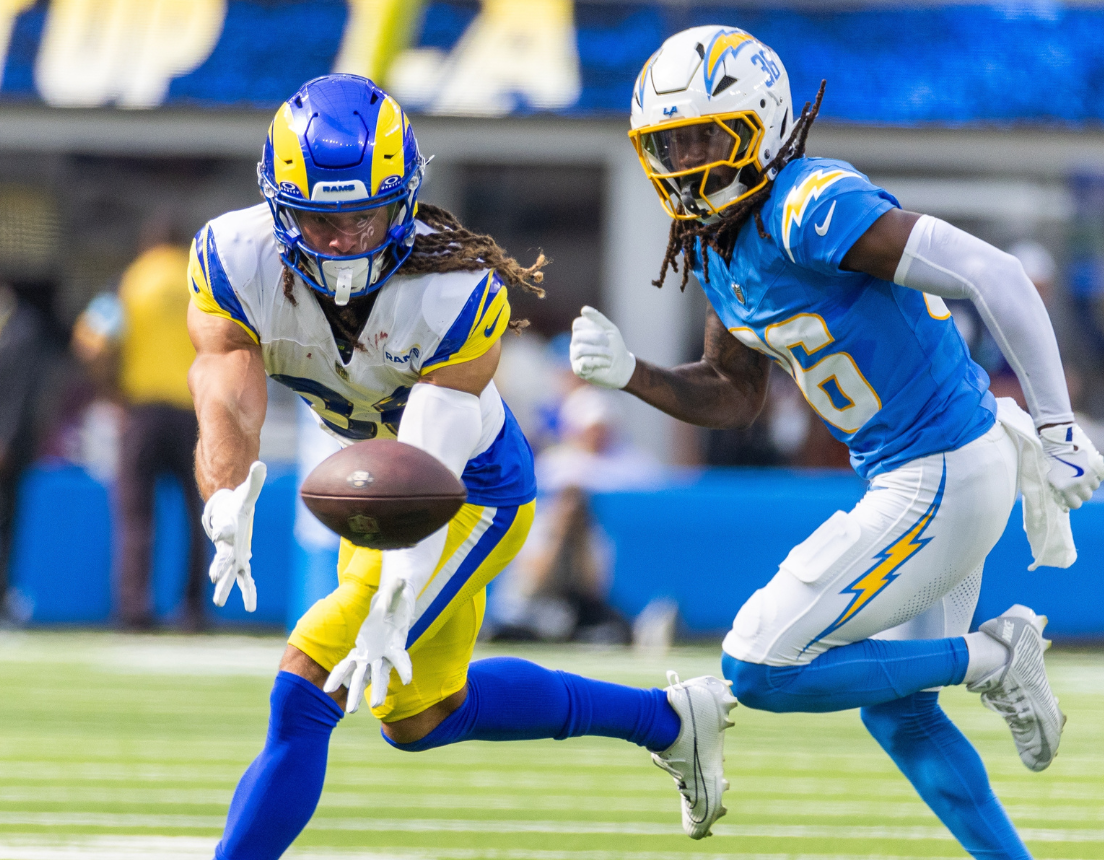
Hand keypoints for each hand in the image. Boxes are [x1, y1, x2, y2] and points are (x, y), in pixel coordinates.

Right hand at [202, 461, 266, 610]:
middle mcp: (227, 545)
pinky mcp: (241, 561)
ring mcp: (233, 556)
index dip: (222, 531)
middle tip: (215, 579)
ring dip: (226, 587)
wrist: (229, 514)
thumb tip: (260, 464)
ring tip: (220, 602)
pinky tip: (251, 605)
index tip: (220, 534)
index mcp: (228, 527)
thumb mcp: (248, 493)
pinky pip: (246, 578)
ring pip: (230, 574)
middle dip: (219, 568)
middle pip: (222, 557)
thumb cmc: (238, 503)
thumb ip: (255, 480)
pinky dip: (248, 591)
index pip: (223, 530)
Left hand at [324, 577, 415, 713]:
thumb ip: (397, 588)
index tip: (407, 680)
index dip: (404, 668)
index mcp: (395, 642)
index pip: (401, 658)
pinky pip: (348, 665)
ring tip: (351, 711)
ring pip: (363, 677)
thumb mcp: (397, 592)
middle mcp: (384, 653)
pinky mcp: (360, 651)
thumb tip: (401, 579)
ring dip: (357, 693)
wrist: (392, 603)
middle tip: (374, 704)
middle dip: (377, 689)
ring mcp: (371, 654)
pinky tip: (330, 688)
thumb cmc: (397, 598)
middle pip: (380, 674)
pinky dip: (340, 676)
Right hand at [570, 306, 635, 388]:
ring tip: (610, 355)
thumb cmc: (615, 346)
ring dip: (600, 351)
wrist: (622, 367)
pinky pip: (584, 362)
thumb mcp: (610, 329)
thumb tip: (584, 309)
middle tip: (608, 344)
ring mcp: (574, 357)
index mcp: (580, 332)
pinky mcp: (578, 369)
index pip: (577, 324)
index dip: (592, 327)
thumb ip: (598, 318)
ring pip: (581, 349)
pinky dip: (599, 361)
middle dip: (597, 338)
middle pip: (578, 336)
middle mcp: (575, 344)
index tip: (605, 333)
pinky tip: (607, 363)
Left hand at [1039, 423, 1103, 509]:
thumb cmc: (1048, 458)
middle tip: (1073, 483)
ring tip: (1079, 472)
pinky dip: (1096, 475)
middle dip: (1080, 492)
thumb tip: (1063, 503)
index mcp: (1064, 488)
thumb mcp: (1048, 477)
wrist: (1057, 439)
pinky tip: (1088, 469)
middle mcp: (1079, 484)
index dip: (1072, 501)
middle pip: (1086, 496)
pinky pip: (1101, 476)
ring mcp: (1089, 475)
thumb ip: (1056, 490)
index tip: (1069, 496)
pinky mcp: (1096, 465)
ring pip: (1094, 486)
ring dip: (1088, 482)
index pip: (1075, 505)